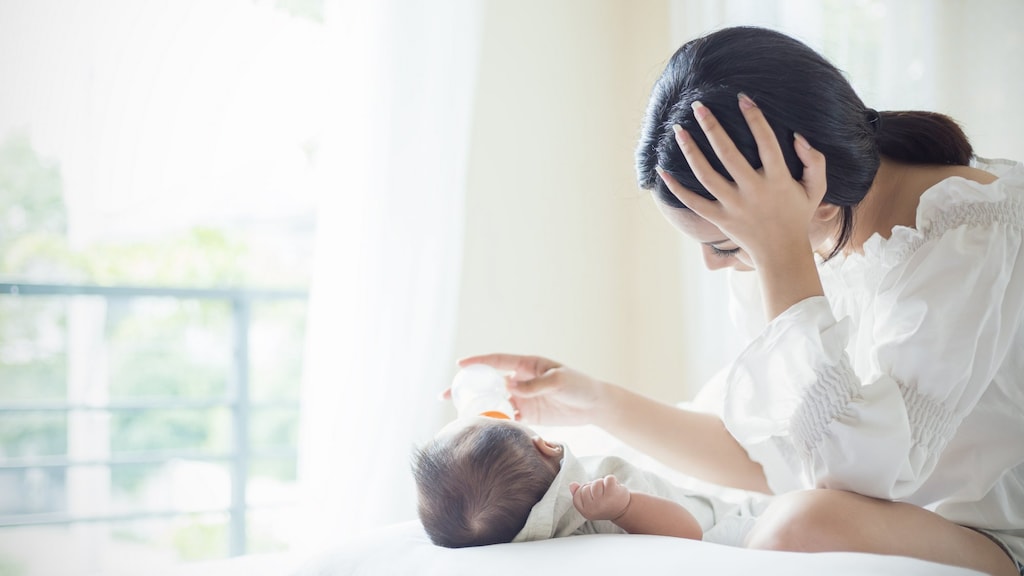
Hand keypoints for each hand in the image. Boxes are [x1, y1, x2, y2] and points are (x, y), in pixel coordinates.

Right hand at [448, 354, 606, 425]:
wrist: (594, 406)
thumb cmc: (579, 386)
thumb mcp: (559, 381)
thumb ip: (535, 385)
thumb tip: (509, 386)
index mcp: (527, 365)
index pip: (497, 362)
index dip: (478, 363)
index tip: (459, 366)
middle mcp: (521, 380)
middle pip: (489, 383)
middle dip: (467, 388)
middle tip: (446, 395)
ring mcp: (523, 398)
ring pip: (494, 402)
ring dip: (477, 407)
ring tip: (458, 416)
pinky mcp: (528, 415)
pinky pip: (507, 418)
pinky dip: (495, 422)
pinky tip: (481, 429)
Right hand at [569, 475, 630, 521]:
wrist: (623, 510)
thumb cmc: (604, 504)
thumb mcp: (590, 503)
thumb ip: (579, 494)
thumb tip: (572, 484)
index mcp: (586, 512)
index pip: (577, 495)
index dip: (584, 491)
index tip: (593, 496)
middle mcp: (593, 509)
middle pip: (585, 487)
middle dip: (593, 487)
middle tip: (602, 494)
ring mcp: (603, 502)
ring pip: (596, 482)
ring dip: (602, 483)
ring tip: (608, 491)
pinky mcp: (613, 494)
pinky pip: (608, 478)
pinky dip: (612, 480)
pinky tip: (615, 487)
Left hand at [656, 94, 827, 268]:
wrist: (782, 254)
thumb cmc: (797, 215)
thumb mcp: (815, 188)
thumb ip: (813, 161)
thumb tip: (798, 136)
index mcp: (778, 179)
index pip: (766, 142)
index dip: (755, 118)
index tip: (742, 98)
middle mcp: (753, 191)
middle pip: (729, 155)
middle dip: (712, 128)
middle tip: (698, 106)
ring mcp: (734, 206)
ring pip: (707, 176)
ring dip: (690, 152)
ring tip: (677, 130)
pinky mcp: (720, 219)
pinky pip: (694, 203)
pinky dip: (677, 189)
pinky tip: (663, 171)